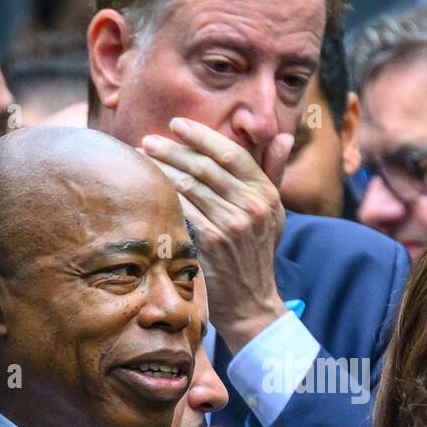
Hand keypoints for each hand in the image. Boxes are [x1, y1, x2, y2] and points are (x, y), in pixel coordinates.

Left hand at [141, 117, 290, 353]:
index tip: (176, 124)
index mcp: (267, 194)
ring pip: (188, 185)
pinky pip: (180, 209)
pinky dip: (162, 195)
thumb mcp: (274, 213)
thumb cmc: (256, 253)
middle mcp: (252, 207)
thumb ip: (274, 172)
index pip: (231, 154)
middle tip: (147, 140)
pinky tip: (146, 188)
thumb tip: (285, 136)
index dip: (201, 135)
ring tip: (141, 159)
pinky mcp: (209, 243)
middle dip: (172, 149)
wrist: (250, 302)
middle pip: (204, 166)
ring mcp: (230, 225)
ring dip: (160, 169)